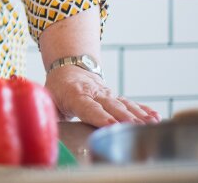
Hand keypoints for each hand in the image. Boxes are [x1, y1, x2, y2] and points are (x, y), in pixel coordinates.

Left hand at [45, 65, 160, 126]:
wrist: (69, 68)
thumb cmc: (56, 89)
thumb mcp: (47, 99)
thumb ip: (46, 113)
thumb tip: (41, 129)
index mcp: (74, 95)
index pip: (88, 107)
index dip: (100, 116)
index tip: (112, 125)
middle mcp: (94, 93)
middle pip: (112, 106)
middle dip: (125, 118)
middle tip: (138, 129)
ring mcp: (107, 94)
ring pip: (124, 104)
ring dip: (139, 115)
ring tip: (152, 125)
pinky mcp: (116, 97)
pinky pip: (131, 103)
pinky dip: (144, 109)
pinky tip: (156, 118)